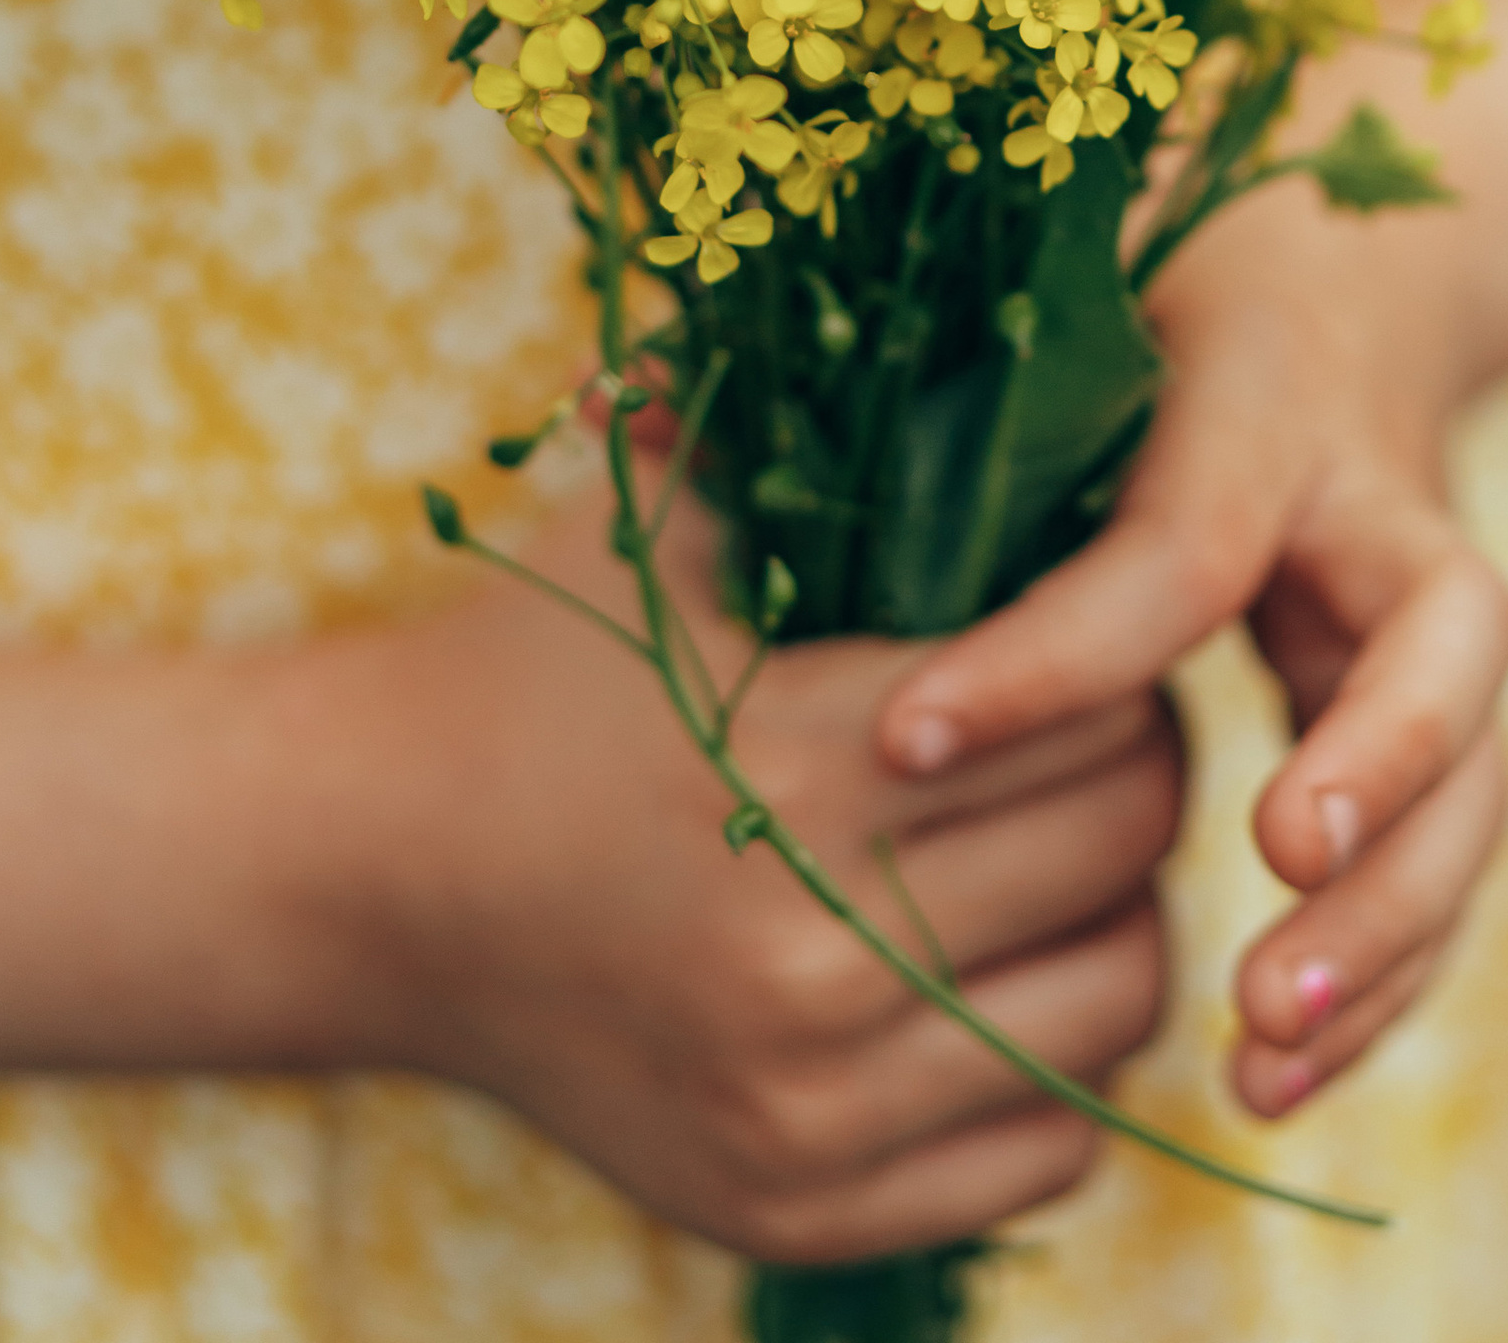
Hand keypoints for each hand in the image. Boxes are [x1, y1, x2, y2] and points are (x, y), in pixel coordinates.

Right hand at [299, 477, 1182, 1264]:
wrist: (369, 872)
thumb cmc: (540, 661)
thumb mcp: (658, 518)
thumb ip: (798, 417)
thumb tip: (975, 298)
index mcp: (790, 766)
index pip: (1094, 714)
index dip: (1124, 655)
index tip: (1097, 619)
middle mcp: (806, 956)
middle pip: (1124, 848)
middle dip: (1138, 765)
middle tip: (1104, 720)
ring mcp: (805, 1106)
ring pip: (1115, 1005)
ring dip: (1120, 913)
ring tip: (1070, 844)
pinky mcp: (797, 1209)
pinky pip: (1047, 1147)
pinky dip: (1057, 1062)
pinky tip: (1007, 970)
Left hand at [878, 174, 1507, 1120]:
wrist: (1342, 289)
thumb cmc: (1144, 294)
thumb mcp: (1034, 289)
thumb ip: (880, 352)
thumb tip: (622, 403)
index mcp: (1261, 403)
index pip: (1175, 546)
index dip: (1048, 658)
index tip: (905, 746)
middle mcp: (1377, 505)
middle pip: (1437, 647)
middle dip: (1367, 779)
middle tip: (1260, 880)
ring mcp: (1425, 622)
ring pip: (1476, 781)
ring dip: (1386, 925)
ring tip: (1260, 1044)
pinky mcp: (1437, 716)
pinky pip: (1446, 862)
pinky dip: (1384, 975)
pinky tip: (1272, 1077)